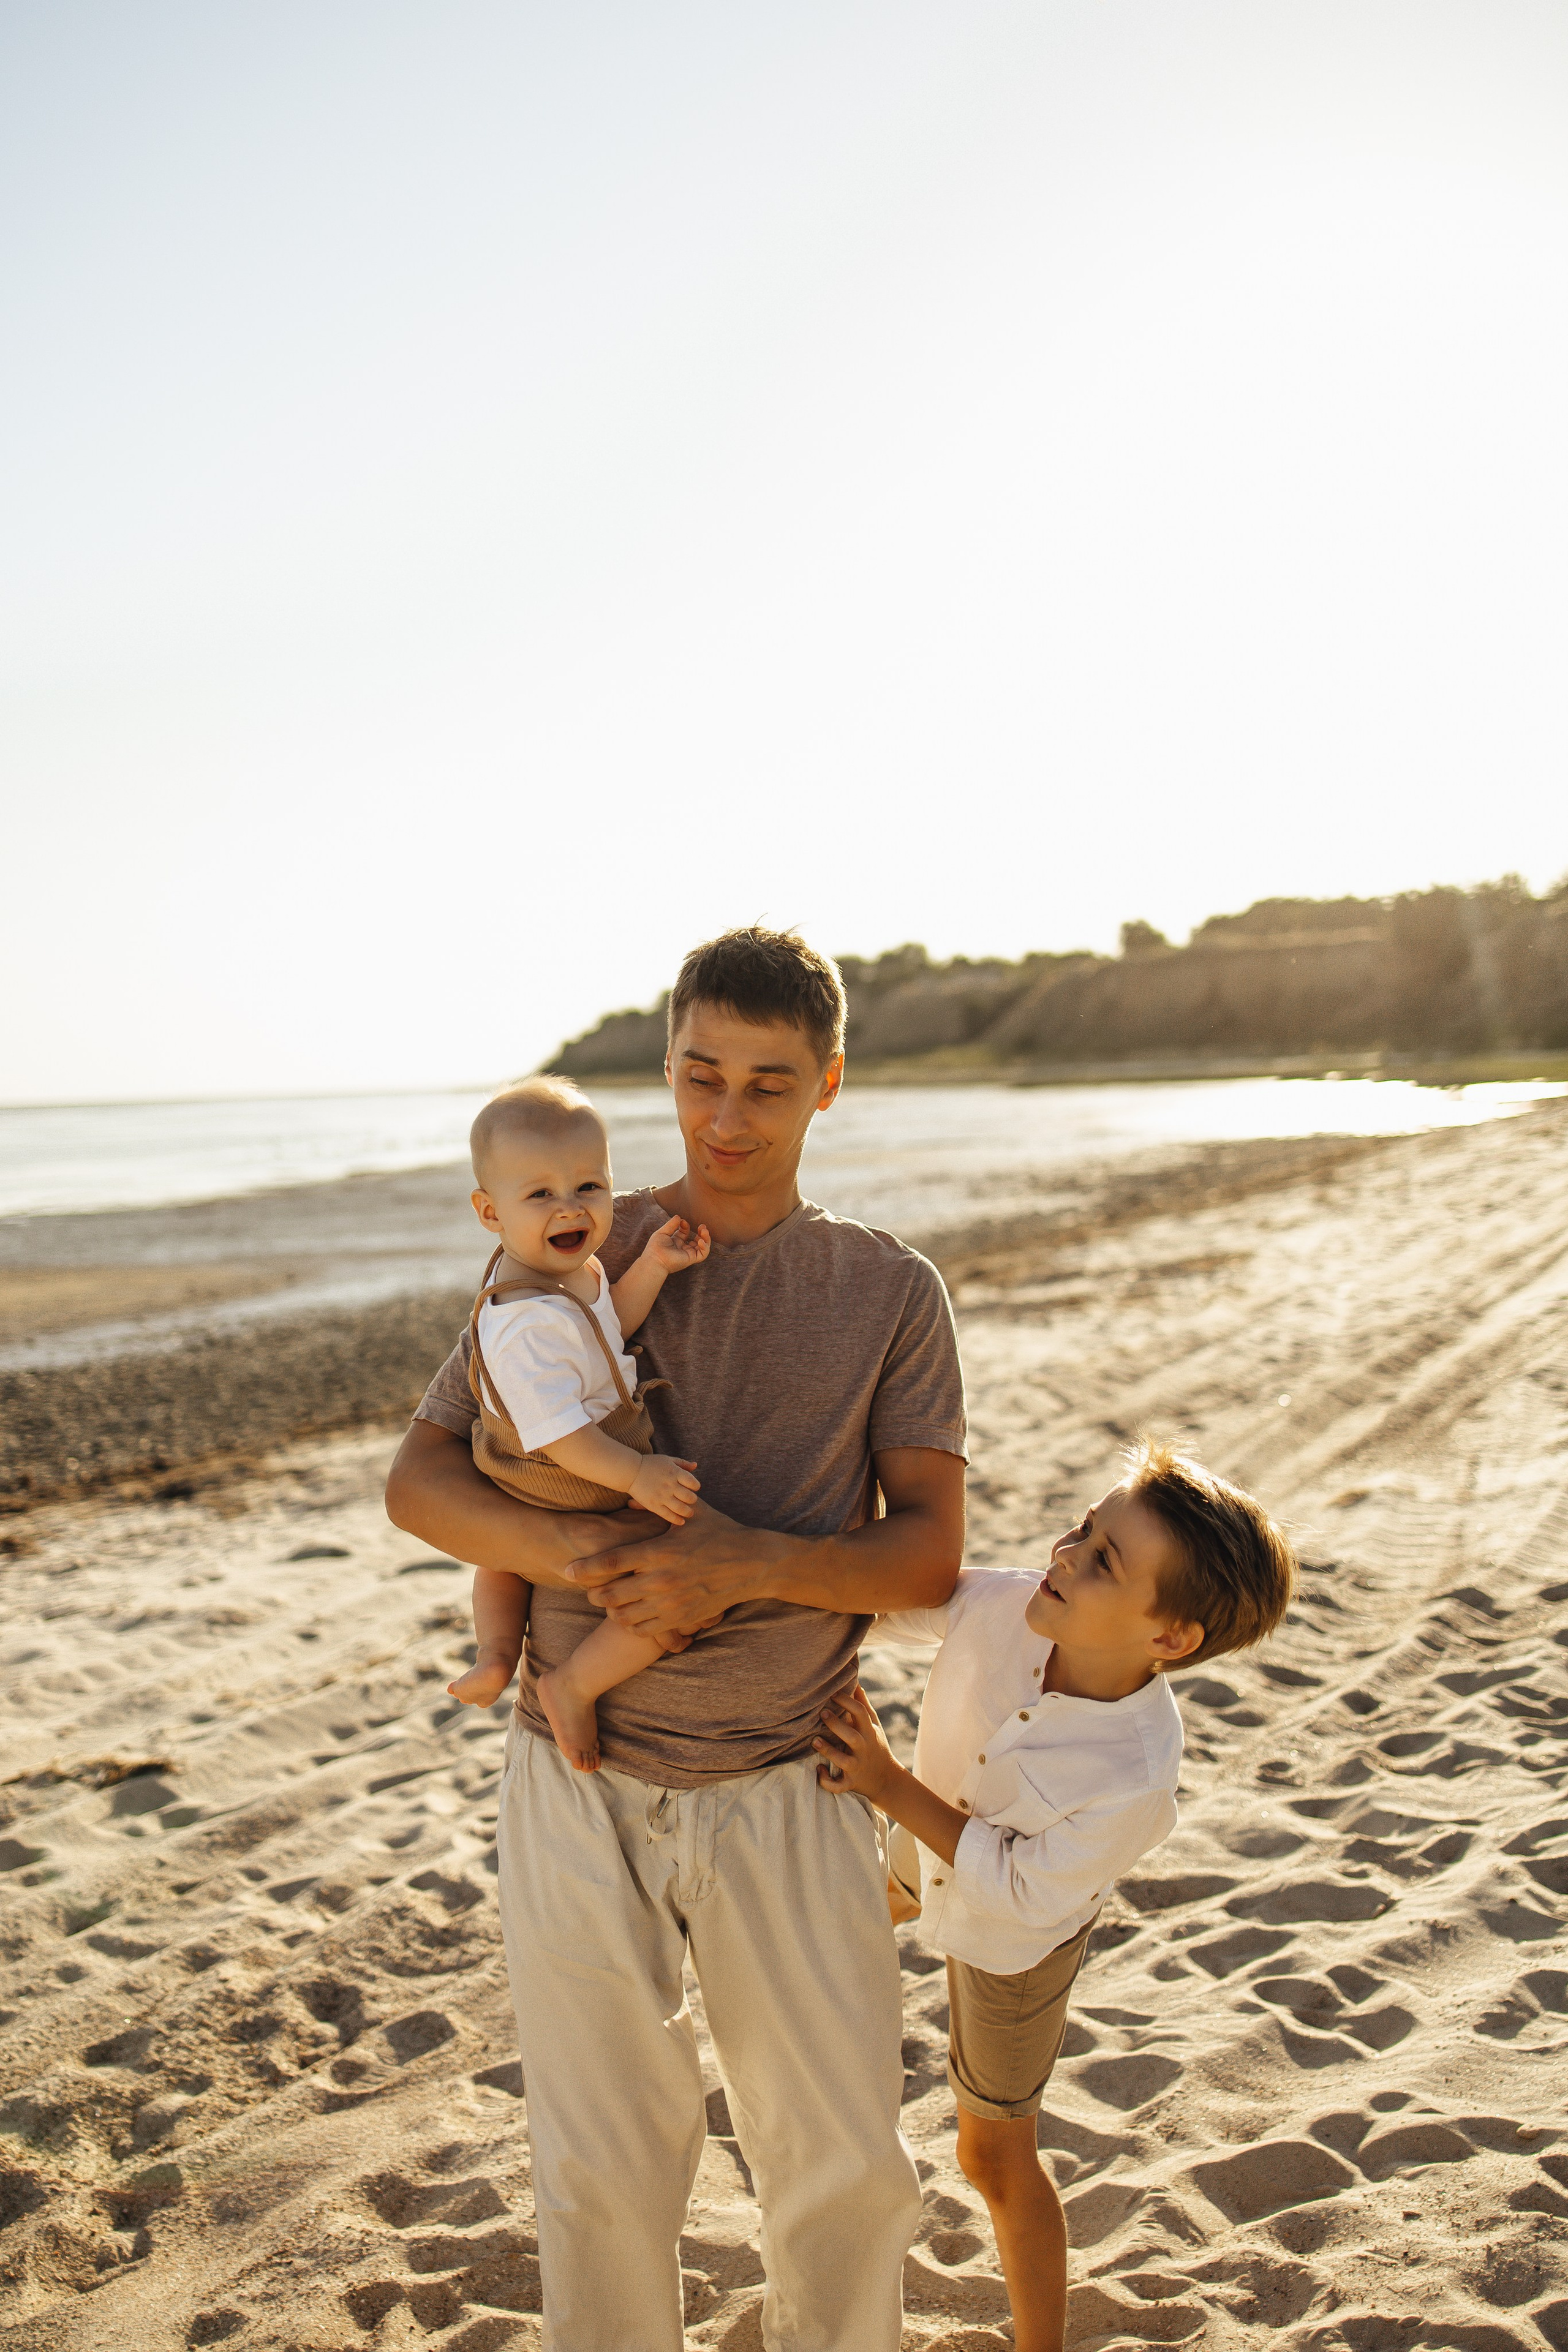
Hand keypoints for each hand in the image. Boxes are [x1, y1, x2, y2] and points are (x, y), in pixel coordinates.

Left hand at [564, 1498, 786, 1634]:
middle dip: (595, 1593)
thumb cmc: (720, 1532)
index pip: (612, 1561)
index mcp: (660, 1551)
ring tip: (610, 1603)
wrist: (752, 1563)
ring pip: (625, 1616)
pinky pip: (646, 1630)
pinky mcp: (682, 1618)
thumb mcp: (690, 1513)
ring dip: (612, 1611)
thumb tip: (629, 1498)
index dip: (586, 1568)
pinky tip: (631, 1616)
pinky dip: (633, 1625)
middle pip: (612, 1594)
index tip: (568, 1570)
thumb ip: (657, 1507)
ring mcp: (672, 1603)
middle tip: (590, 1589)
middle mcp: (662, 1580)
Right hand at [627, 1453, 700, 1525]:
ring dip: (688, 1512)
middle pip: (690, 1497)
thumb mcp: (668, 1460)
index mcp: (674, 1472)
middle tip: (690, 1501)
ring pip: (681, 1508)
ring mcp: (662, 1496)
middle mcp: (670, 1485)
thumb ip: (682, 1463)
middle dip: (693, 1500)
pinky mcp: (654, 1505)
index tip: (693, 1488)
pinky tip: (681, 1521)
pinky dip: (677, 1520)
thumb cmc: (650, 1464)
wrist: (630, 1471)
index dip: (696, 1487)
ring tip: (689, 1513)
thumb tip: (695, 1465)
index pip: (693, 1483)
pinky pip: (669, 1516)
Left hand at [642, 1214, 710, 1275]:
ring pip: (702, 1247)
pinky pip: (703, 1254)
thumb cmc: (655, 1248)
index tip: (682, 1222)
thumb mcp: (663, 1232)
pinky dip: (705, 1247)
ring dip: (706, 1238)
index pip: (685, 1233)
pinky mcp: (691, 1259)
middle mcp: (682, 1249)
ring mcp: (687, 1254)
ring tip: (704, 1230)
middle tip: (702, 1226)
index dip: (685, 1226)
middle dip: (701, 1232)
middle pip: (696, 1240)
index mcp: (675, 1242)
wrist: (654, 1259)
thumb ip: (671, 1224)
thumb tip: (678, 1216)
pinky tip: (701, 1240)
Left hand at [813, 1683, 899, 1803]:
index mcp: (868, 1732)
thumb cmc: (875, 1746)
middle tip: (821, 1713)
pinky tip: (818, 1769)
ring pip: (842, 1760)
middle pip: (851, 1736)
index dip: (847, 1701)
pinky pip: (838, 1785)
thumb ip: (864, 1705)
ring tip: (814, 1741)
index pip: (860, 1713)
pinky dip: (827, 1781)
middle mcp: (863, 1748)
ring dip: (828, 1751)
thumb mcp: (874, 1726)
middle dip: (836, 1725)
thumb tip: (855, 1681)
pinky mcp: (850, 1782)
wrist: (886, 1779)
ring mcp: (857, 1766)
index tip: (833, 1693)